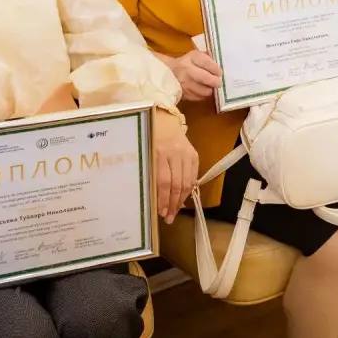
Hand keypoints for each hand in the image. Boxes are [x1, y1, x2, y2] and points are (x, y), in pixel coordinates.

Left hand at [152, 109, 198, 223]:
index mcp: (159, 153)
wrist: (163, 119)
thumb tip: (152, 198)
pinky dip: (189, 189)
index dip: (163, 200)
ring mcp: (186, 153)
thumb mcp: (144, 153)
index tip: (160, 213)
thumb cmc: (147, 139)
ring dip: (181, 200)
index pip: (163, 182)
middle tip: (169, 218)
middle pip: (176, 184)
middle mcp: (174, 153)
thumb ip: (148, 173)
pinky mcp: (194, 154)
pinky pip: (193, 176)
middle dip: (173, 204)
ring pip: (187, 182)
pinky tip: (183, 198)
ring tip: (175, 212)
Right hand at [163, 49, 221, 100]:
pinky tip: (202, 91)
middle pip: (204, 77)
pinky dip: (202, 95)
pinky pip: (198, 97)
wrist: (167, 72)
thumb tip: (221, 64)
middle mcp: (186, 69)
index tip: (219, 72)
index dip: (215, 69)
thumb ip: (208, 58)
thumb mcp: (195, 56)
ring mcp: (184, 83)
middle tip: (218, 82)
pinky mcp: (183, 94)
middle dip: (215, 81)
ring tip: (210, 87)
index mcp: (192, 57)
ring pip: (203, 90)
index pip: (206, 62)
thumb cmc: (186, 63)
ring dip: (209, 90)